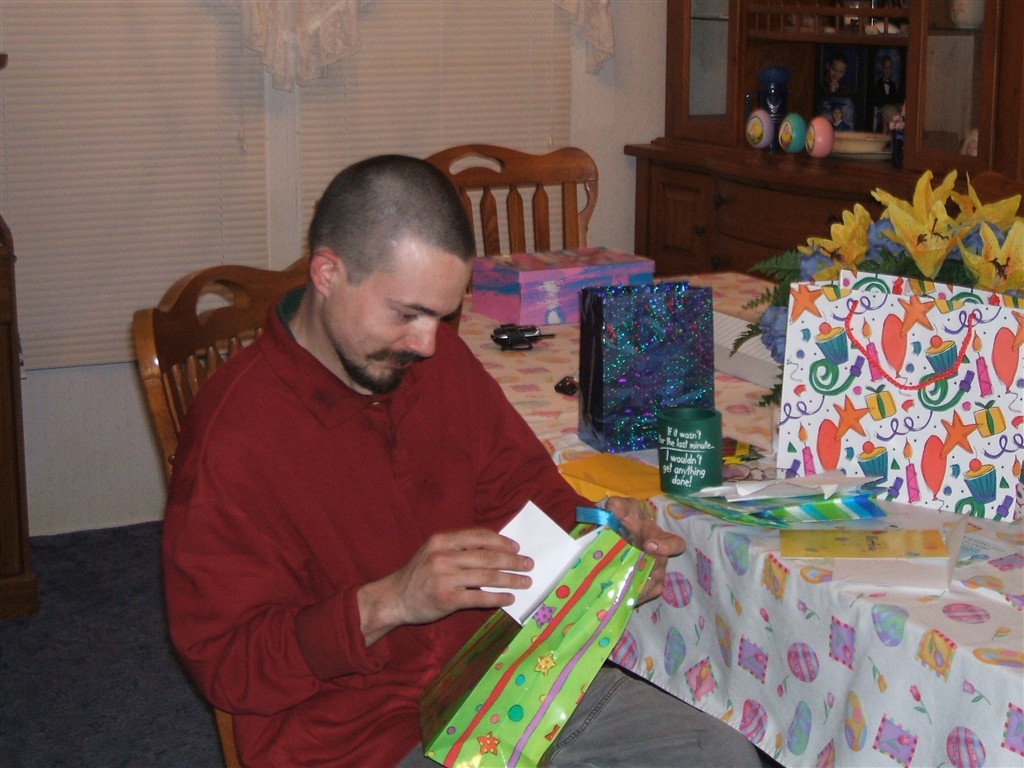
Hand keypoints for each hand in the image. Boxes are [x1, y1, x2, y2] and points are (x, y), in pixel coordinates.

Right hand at [358, 528, 532, 644]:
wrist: (394, 598)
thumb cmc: (418, 574)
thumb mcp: (433, 551)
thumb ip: (458, 548)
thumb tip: (494, 549)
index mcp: (442, 540)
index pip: (479, 536)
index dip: (501, 542)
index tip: (516, 548)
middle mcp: (443, 556)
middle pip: (487, 556)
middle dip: (512, 561)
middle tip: (528, 564)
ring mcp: (445, 578)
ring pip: (486, 576)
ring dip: (510, 579)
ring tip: (525, 582)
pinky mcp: (447, 599)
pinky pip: (479, 598)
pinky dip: (498, 597)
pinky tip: (509, 598)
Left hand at [604, 497, 684, 605]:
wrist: (613, 539)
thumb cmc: (625, 522)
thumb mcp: (621, 509)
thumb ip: (619, 505)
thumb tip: (613, 507)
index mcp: (659, 539)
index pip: (676, 544)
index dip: (667, 546)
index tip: (649, 544)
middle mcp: (659, 560)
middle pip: (659, 570)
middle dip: (646, 569)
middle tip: (629, 566)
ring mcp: (651, 577)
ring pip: (648, 586)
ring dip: (635, 582)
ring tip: (618, 579)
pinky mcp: (641, 591)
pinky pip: (639, 596)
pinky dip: (630, 594)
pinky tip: (617, 590)